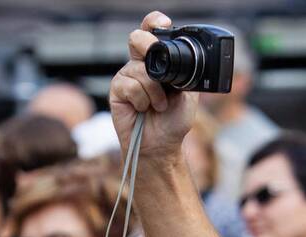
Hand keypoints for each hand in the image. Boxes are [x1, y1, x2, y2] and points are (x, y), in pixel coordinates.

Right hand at [108, 11, 196, 161]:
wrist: (162, 144)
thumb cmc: (174, 121)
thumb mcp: (188, 94)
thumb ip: (186, 73)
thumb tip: (186, 59)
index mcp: (157, 61)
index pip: (151, 33)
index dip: (154, 23)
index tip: (164, 24)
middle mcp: (140, 65)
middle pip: (137, 39)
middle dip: (149, 48)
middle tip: (159, 71)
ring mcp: (127, 76)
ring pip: (139, 69)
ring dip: (154, 91)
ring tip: (159, 106)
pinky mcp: (117, 90)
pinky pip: (130, 85)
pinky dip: (142, 99)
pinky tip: (144, 109)